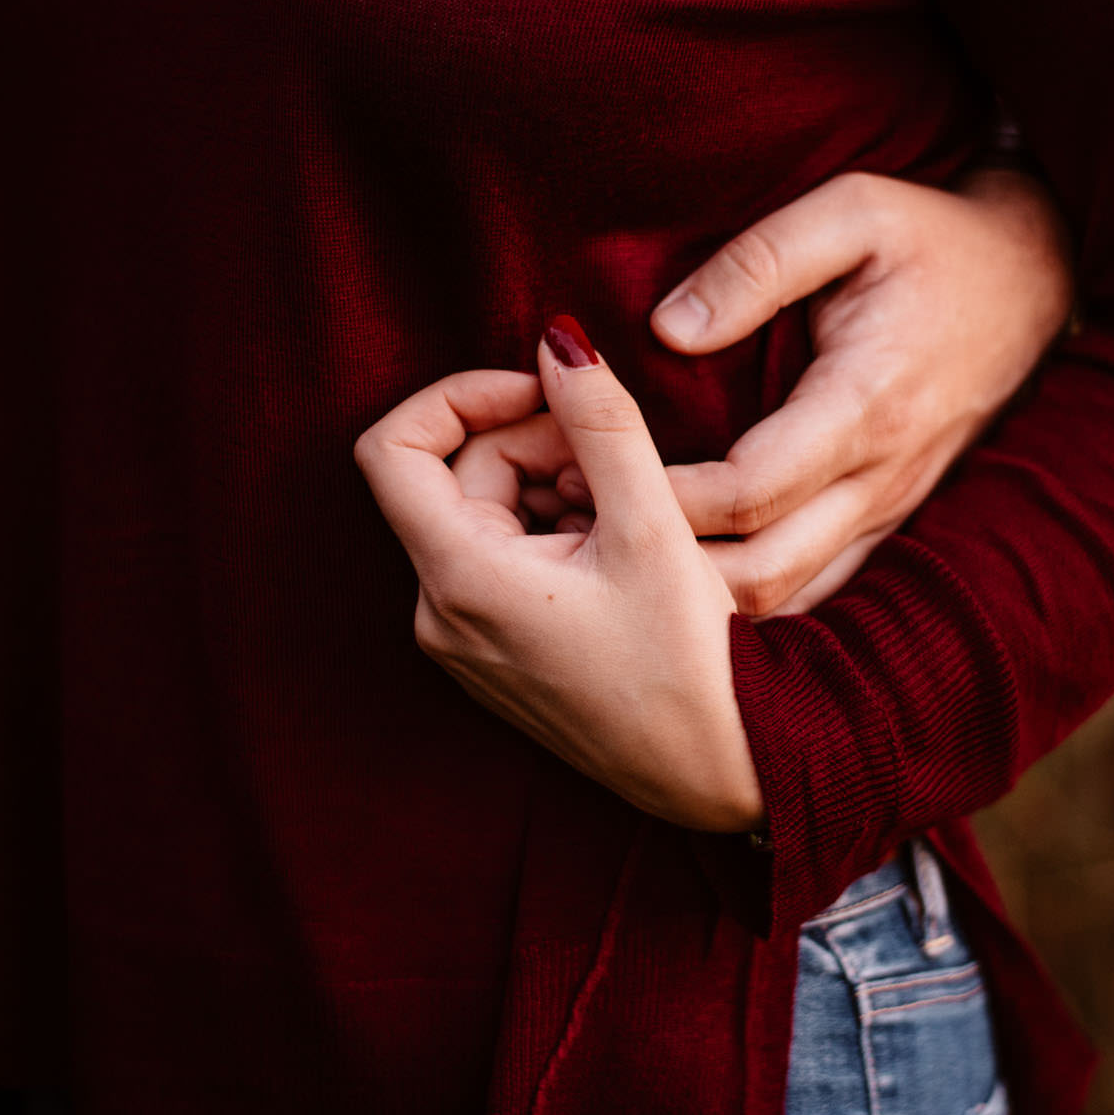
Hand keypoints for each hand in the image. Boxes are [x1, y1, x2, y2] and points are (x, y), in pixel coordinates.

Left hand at [354, 317, 762, 833]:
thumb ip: (601, 421)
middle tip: (622, 462)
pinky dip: (556, 533)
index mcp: (459, 580)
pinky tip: (623, 553)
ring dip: (555, 488)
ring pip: (486, 516)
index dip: (461, 394)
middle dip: (538, 445)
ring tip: (633, 515)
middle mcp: (441, 615)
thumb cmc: (691, 666)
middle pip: (457, 475)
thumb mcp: (652, 525)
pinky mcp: (497, 657)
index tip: (542, 389)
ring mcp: (465, 641)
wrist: (720, 777)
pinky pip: (503, 561)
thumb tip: (557, 338)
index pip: (392, 447)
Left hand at [563, 167, 1072, 617]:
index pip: (751, 490)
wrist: (1035, 278)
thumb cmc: (933, 237)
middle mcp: (884, 477)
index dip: (662, 497)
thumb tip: (667, 329)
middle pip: (764, 571)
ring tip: (611, 550)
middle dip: (663, 565)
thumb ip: (758, 263)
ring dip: (697, 593)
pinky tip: (676, 570)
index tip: (582, 474)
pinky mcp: (888, 519)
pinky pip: (814, 586)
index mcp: (869, 404)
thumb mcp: (851, 210)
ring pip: (789, 595)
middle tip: (576, 531)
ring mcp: (891, 509)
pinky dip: (743, 594)